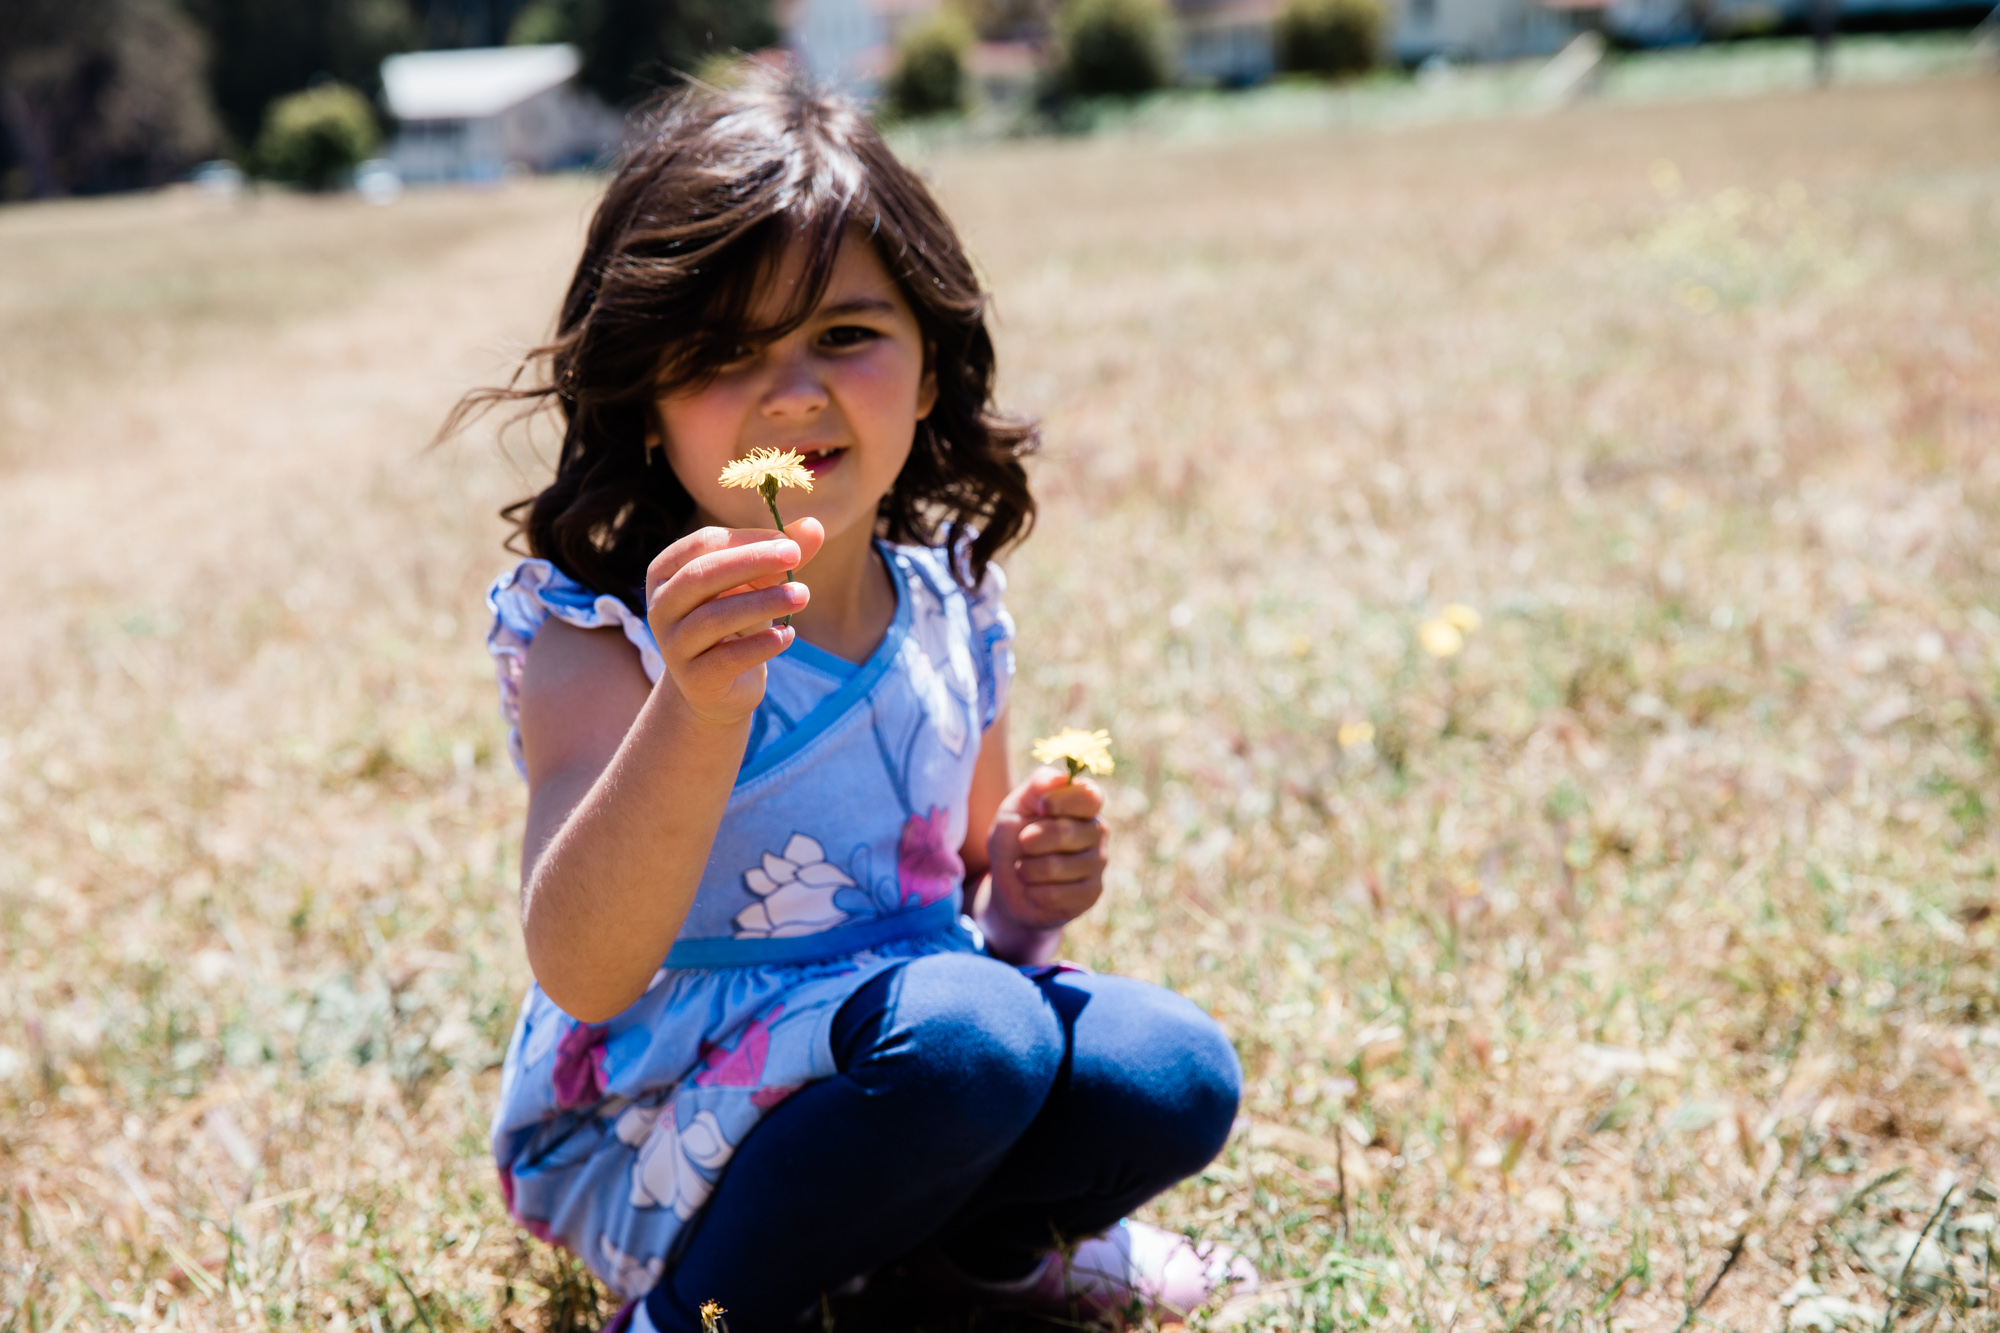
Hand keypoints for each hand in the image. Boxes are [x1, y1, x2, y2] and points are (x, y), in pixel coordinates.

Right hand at [644, 519, 823, 725]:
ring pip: (714, 617)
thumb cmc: (735, 622)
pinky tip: (788, 635)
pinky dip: (761, 645)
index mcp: (667, 571)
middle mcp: (660, 606)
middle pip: (701, 575)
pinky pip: (727, 659)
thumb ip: (780, 556)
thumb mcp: (756, 585)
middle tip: (795, 556)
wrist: (718, 687)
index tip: (789, 543)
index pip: (704, 544)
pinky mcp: (693, 679)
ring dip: (763, 603)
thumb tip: (814, 525)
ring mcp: (672, 645)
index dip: (747, 539)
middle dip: (751, 562)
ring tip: (803, 595)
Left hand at [981, 767, 1108, 949]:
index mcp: (1083, 804)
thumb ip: (1038, 785)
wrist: (1010, 883)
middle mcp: (1097, 831)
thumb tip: (1061, 778)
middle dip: (1031, 840)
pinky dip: (1034, 893)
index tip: (1039, 807)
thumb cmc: (1015, 838)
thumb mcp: (1016, 807)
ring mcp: (1097, 864)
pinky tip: (1033, 889)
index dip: (1062, 802)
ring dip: (1027, 869)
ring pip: (1058, 867)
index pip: (1089, 797)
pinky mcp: (1091, 894)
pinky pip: (1059, 895)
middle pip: (1066, 832)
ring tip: (1023, 868)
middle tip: (1022, 842)